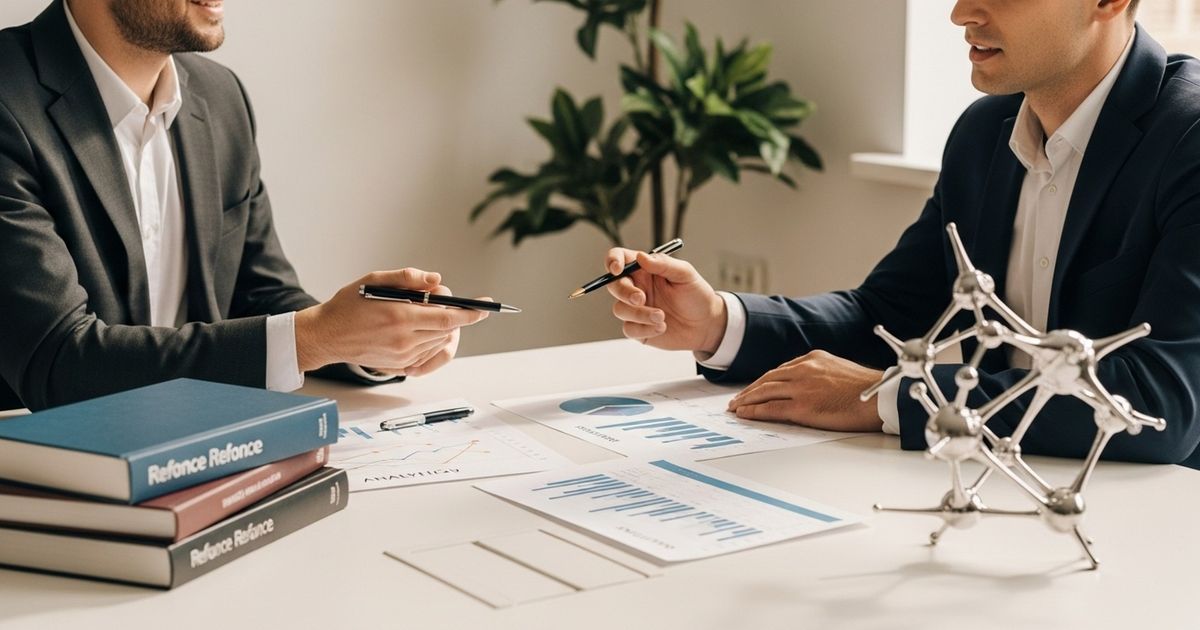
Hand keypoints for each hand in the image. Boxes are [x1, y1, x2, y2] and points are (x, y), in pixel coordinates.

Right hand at [294, 268, 487, 373]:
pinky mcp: (399, 367)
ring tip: (423, 314)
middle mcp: (404, 340)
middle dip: (453, 315)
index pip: (448, 317)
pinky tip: (420, 332)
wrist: (326, 336)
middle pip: (447, 330)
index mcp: (400, 316)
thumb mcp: (374, 280)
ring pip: (440, 342)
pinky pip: (428, 356)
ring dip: (442, 328)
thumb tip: (436, 280)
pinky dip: (431, 342)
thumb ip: (408, 278)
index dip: (470, 313)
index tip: (485, 308)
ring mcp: (402, 357)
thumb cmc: (349, 305)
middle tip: (438, 302)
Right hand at [604, 248, 725, 353]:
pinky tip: (661, 327)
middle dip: (624, 292)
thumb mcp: (685, 274)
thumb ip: (663, 264)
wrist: (706, 324)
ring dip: (639, 314)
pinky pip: (629, 329)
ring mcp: (636, 308)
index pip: (620, 258)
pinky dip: (644, 329)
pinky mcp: (638, 328)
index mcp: (645, 269)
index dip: (612, 261)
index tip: (617, 269)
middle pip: (614, 285)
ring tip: (661, 317)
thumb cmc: (696, 295)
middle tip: (641, 298)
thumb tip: (641, 256)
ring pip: (619, 309)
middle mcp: (637, 287)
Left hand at [726, 350, 884, 431]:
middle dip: (750, 390)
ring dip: (747, 400)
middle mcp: (804, 369)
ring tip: (736, 407)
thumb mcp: (840, 369)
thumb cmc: (867, 389)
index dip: (764, 381)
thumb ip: (820, 373)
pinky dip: (754, 411)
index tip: (754, 388)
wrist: (880, 397)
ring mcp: (801, 388)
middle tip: (737, 399)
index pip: (780, 370)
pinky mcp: (802, 406)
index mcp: (813, 358)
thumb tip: (809, 385)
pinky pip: (771, 408)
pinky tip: (745, 414)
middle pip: (767, 379)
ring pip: (764, 392)